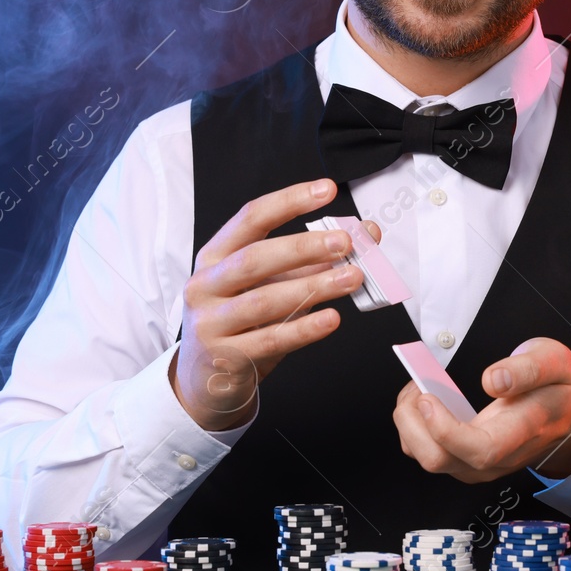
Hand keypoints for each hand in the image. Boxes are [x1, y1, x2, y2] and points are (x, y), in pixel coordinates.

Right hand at [173, 178, 380, 430]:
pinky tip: (332, 318)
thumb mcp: (270, 285)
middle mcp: (205, 285)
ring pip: (264, 301)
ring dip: (313, 287)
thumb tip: (365, 234)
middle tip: (345, 242)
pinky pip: (270, 339)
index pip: (251, 218)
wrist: (205, 380)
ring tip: (352, 278)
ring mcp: (210, 323)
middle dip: (303, 247)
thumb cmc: (242, 322)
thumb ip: (312, 260)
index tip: (326, 190)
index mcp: (215, 256)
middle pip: (254, 258)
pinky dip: (304, 328)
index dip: (289, 202)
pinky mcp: (225, 357)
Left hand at [392, 337, 570, 483]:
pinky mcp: (466, 461)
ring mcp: (478, 463)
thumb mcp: (555, 362)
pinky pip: (428, 453)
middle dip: (413, 423)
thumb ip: (527, 369)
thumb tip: (492, 380)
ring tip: (418, 389)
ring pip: (429, 459)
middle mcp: (496, 457)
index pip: (480, 449)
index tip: (428, 399)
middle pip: (440, 460)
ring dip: (410, 424)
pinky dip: (415, 428)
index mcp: (520, 432)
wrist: (568, 414)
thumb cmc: (558, 388)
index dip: (446, 430)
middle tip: (417, 386)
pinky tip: (424, 403)